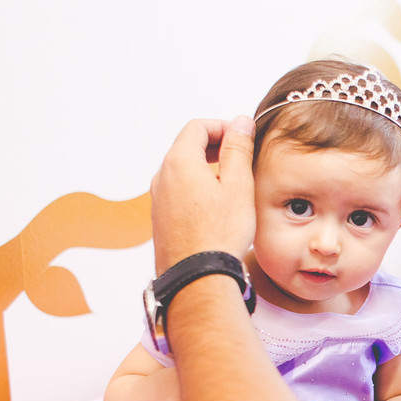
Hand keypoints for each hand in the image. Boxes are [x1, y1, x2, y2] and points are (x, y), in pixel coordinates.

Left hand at [150, 116, 256, 272]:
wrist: (197, 277)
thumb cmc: (219, 235)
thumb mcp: (238, 185)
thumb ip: (238, 149)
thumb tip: (240, 123)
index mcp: (179, 162)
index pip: (198, 127)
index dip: (222, 126)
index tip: (242, 137)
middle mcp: (162, 177)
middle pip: (186, 147)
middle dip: (215, 146)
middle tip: (239, 156)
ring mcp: (158, 199)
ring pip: (182, 170)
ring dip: (205, 168)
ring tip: (231, 183)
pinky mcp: (161, 219)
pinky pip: (178, 191)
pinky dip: (196, 187)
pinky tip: (216, 206)